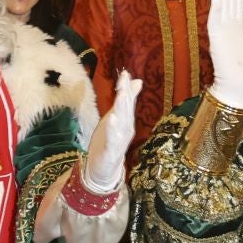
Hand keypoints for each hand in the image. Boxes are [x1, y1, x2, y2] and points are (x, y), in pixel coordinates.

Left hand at [83, 70, 143, 193]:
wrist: (104, 169)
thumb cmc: (110, 140)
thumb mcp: (116, 117)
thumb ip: (126, 101)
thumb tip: (137, 80)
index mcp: (126, 120)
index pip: (127, 101)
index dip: (126, 87)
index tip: (124, 72)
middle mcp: (126, 129)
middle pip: (126, 110)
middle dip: (125, 94)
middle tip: (124, 80)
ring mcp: (120, 140)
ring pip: (122, 123)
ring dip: (122, 109)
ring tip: (121, 95)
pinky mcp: (111, 151)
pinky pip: (112, 139)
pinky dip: (112, 129)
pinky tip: (111, 119)